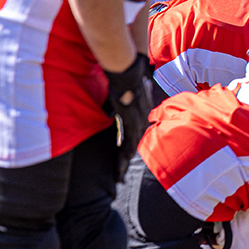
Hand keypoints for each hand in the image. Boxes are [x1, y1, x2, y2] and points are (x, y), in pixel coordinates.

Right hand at [105, 54, 151, 176]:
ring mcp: (138, 122)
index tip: (121, 163)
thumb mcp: (119, 98)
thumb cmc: (124, 81)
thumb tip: (107, 112)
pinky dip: (123, 155)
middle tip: (119, 179)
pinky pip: (129, 142)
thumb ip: (115, 108)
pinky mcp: (132, 121)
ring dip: (123, 163)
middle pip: (133, 146)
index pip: (133, 138)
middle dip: (124, 163)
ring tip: (118, 177)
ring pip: (132, 148)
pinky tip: (120, 165)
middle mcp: (141, 121)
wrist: (130, 70)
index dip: (126, 151)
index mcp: (138, 117)